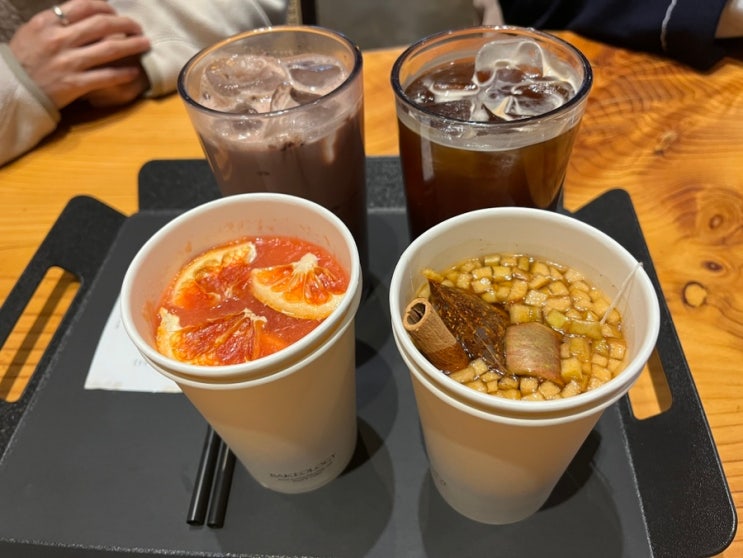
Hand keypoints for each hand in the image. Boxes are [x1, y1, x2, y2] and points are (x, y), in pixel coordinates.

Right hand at [8, 0, 150, 108]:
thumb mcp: (34, 32)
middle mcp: (59, 40)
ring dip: (132, 45)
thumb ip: (57, 22)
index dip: (106, 7)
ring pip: (110, 49)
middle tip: (138, 28)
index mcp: (48, 23)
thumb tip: (84, 14)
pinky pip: (107, 76)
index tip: (116, 13)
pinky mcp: (76, 84)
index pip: (84, 6)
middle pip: (102, 25)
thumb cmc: (24, 60)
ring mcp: (69, 63)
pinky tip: (135, 71)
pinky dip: (124, 73)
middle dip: (126, 24)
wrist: (13, 90)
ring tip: (145, 44)